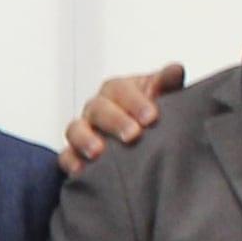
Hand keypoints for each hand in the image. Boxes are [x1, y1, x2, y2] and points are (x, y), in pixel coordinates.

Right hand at [54, 63, 184, 177]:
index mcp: (117, 91)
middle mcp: (97, 108)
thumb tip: (175, 70)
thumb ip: (167, 83)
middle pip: (98, 109)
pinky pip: (66, 155)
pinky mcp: (75, 154)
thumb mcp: (162, 95)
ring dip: (85, 139)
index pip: (120, 90)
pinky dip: (70, 161)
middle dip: (114, 121)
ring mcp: (84, 130)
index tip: (151, 117)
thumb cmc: (149, 114)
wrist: (143, 139)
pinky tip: (81, 170)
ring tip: (99, 152)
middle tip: (132, 135)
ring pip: (76, 129)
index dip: (135, 102)